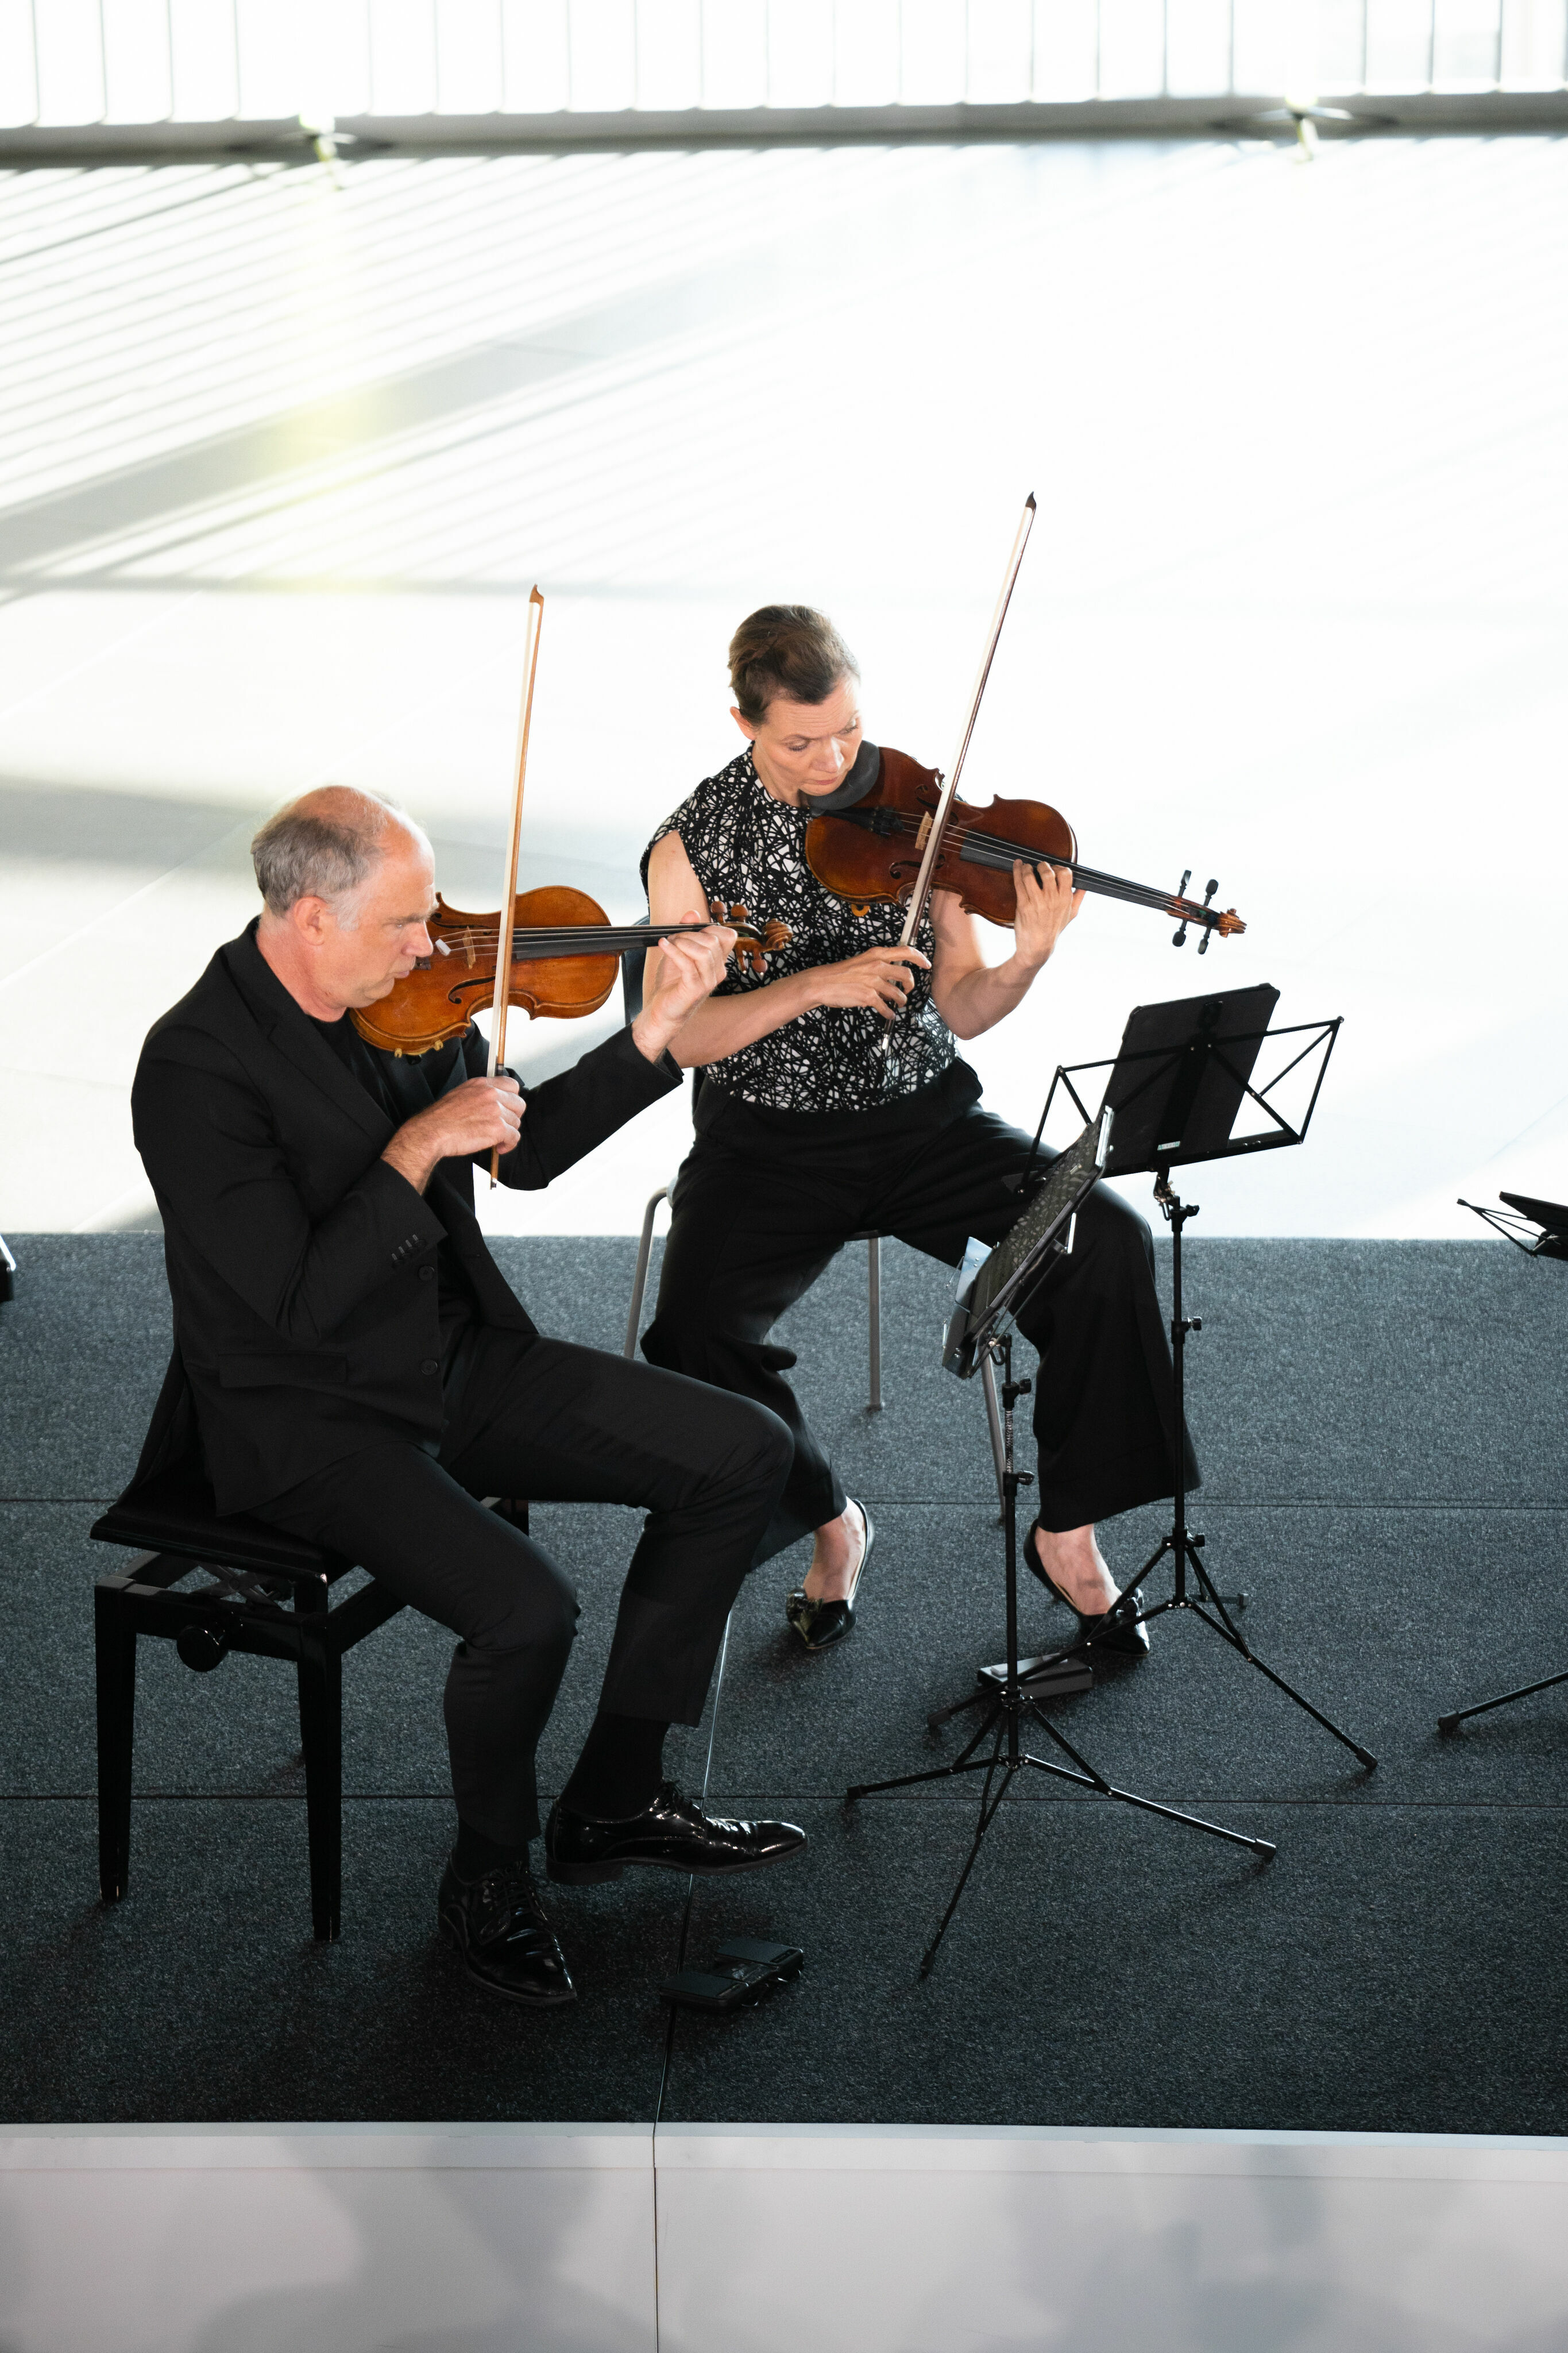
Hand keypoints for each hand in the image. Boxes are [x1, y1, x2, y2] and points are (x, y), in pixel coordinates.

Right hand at [382, 1074, 522, 1194]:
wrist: (432, 1131)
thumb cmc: (442, 1118)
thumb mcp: (461, 1094)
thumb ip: (480, 1094)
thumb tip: (494, 1102)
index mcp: (482, 1084)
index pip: (512, 1084)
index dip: (512, 1099)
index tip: (507, 1109)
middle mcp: (491, 1094)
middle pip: (519, 1104)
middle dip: (513, 1117)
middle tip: (503, 1126)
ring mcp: (495, 1110)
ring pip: (516, 1122)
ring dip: (508, 1133)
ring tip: (496, 1140)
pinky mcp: (497, 1128)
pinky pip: (514, 1137)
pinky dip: (508, 1145)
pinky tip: (499, 1148)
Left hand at [633, 912, 736, 1061]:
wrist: (662, 1010)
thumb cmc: (671, 983)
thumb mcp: (679, 952)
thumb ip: (687, 932)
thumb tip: (692, 913)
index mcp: (718, 962)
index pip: (727, 935)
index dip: (709, 928)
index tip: (689, 932)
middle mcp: (718, 971)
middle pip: (713, 941)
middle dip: (689, 934)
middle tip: (673, 939)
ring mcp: (708, 981)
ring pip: (703, 951)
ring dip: (681, 942)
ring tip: (668, 944)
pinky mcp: (695, 989)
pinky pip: (687, 963)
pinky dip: (673, 950)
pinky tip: (663, 945)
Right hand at [808, 943, 930, 1019]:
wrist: (823, 983)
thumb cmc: (841, 974)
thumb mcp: (862, 962)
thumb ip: (879, 967)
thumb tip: (892, 978)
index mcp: (877, 954)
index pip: (905, 951)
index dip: (920, 958)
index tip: (926, 964)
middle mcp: (877, 966)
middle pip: (906, 975)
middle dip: (911, 985)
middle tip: (908, 990)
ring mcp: (873, 982)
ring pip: (898, 994)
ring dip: (901, 1001)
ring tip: (898, 1004)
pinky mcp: (868, 997)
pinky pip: (886, 1008)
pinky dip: (889, 1013)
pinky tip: (888, 1014)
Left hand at [1011, 858, 1082, 971]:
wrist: (1037, 947)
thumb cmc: (1054, 930)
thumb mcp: (1071, 915)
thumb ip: (1078, 898)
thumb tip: (1084, 885)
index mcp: (1065, 899)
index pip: (1065, 873)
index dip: (1058, 867)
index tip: (1053, 868)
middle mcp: (1052, 900)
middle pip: (1048, 872)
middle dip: (1042, 865)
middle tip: (1039, 867)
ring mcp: (1037, 902)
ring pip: (1030, 876)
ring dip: (1027, 868)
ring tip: (1026, 867)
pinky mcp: (1023, 906)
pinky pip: (1019, 883)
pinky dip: (1017, 871)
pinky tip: (1016, 865)